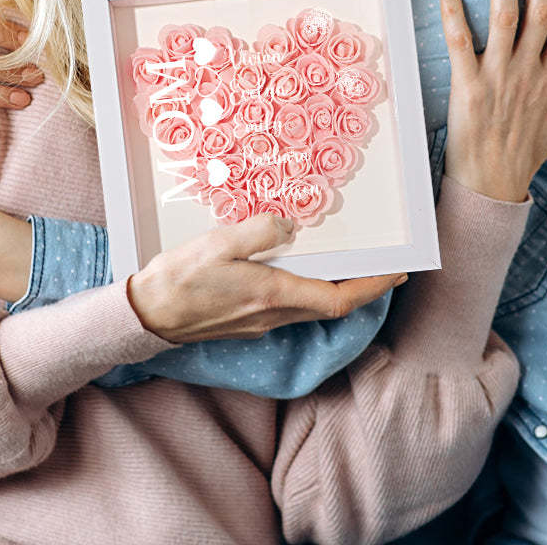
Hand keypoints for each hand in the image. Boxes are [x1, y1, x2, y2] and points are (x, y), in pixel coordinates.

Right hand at [128, 216, 405, 343]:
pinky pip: (291, 306)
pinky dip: (310, 290)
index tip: (398, 272)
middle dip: (363, 287)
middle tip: (385, 267)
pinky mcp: (248, 322)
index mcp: (272, 294)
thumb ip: (259, 231)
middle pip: (332, 305)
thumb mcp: (218, 244)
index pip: (339, 298)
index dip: (373, 286)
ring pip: (312, 307)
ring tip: (350, 264)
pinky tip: (301, 271)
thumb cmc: (179, 279)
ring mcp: (261, 322)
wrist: (147, 316)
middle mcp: (273, 314)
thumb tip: (290, 225)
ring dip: (338, 289)